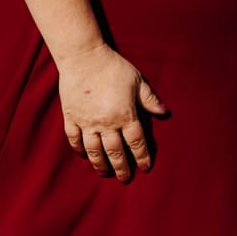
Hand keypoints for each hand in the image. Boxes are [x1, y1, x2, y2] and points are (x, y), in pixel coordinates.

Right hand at [57, 41, 167, 181]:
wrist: (84, 57)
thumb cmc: (114, 67)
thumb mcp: (138, 81)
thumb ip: (150, 99)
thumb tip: (165, 113)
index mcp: (125, 114)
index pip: (136, 142)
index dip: (142, 157)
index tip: (145, 168)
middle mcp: (106, 123)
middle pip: (116, 152)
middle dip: (122, 167)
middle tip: (126, 178)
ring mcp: (87, 122)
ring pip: (94, 151)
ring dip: (101, 164)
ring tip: (106, 174)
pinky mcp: (71, 118)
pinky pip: (75, 139)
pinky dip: (79, 150)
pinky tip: (85, 156)